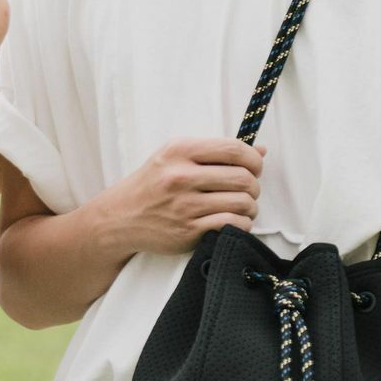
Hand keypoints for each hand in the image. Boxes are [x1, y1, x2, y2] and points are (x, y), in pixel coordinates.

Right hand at [99, 137, 264, 256]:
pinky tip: (234, 221)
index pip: (234, 149)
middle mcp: (181, 176)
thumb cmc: (153, 184)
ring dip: (251, 206)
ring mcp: (184, 206)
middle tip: (248, 190)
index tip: (254, 166)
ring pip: (242, 203)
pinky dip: (242, 224)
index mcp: (180, 151)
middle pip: (243, 178)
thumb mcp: (175, 157)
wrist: (120, 217)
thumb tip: (261, 150)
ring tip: (243, 207)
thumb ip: (216, 152)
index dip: (253, 159)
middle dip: (253, 185)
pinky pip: (233, 225)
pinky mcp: (188, 231)